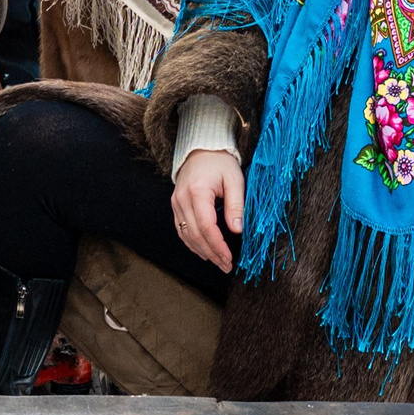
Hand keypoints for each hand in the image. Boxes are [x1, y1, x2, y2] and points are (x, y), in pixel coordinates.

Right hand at [170, 148, 243, 272]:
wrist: (201, 149)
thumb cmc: (220, 162)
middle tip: (226, 266)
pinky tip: (203, 251)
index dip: (217, 246)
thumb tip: (237, 230)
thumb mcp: (234, 179)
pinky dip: (191, 242)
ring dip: (201, 251)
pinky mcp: (175, 205)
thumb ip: (236, 205)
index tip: (229, 258)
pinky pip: (181, 229)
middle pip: (194, 234)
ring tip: (218, 262)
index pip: (206, 226)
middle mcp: (182, 199)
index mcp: (197, 192)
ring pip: (185, 234)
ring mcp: (176, 203)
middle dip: (211, 253)